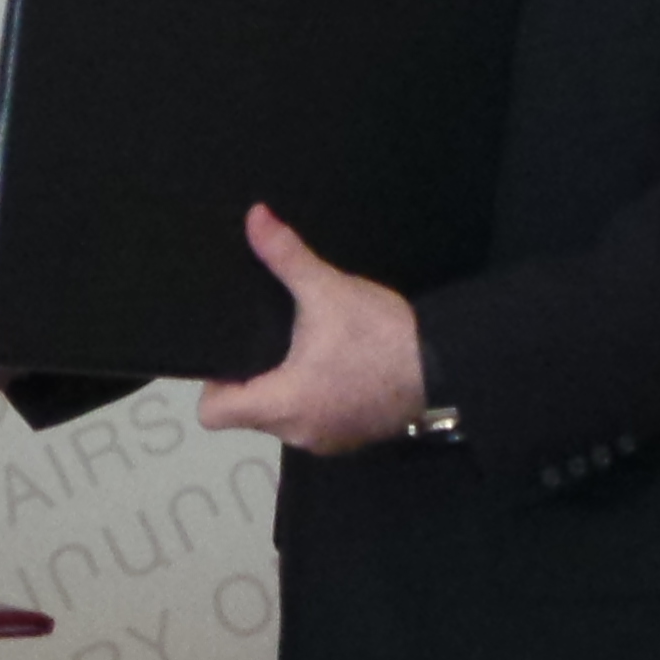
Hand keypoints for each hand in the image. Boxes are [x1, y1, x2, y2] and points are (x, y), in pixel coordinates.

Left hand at [195, 206, 427, 455]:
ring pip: (285, 419)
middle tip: (266, 337)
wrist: (446, 368)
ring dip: (287, 390)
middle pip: (248, 415)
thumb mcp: (328, 290)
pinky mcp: (355, 439)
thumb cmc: (377, 336)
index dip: (213, 382)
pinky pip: (317, 421)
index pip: (213, 414)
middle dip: (253, 380)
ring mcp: (329, 442)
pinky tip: (334, 366)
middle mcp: (298, 434)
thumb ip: (285, 256)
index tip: (233, 350)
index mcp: (280, 405)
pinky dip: (317, 399)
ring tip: (299, 348)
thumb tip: (254, 217)